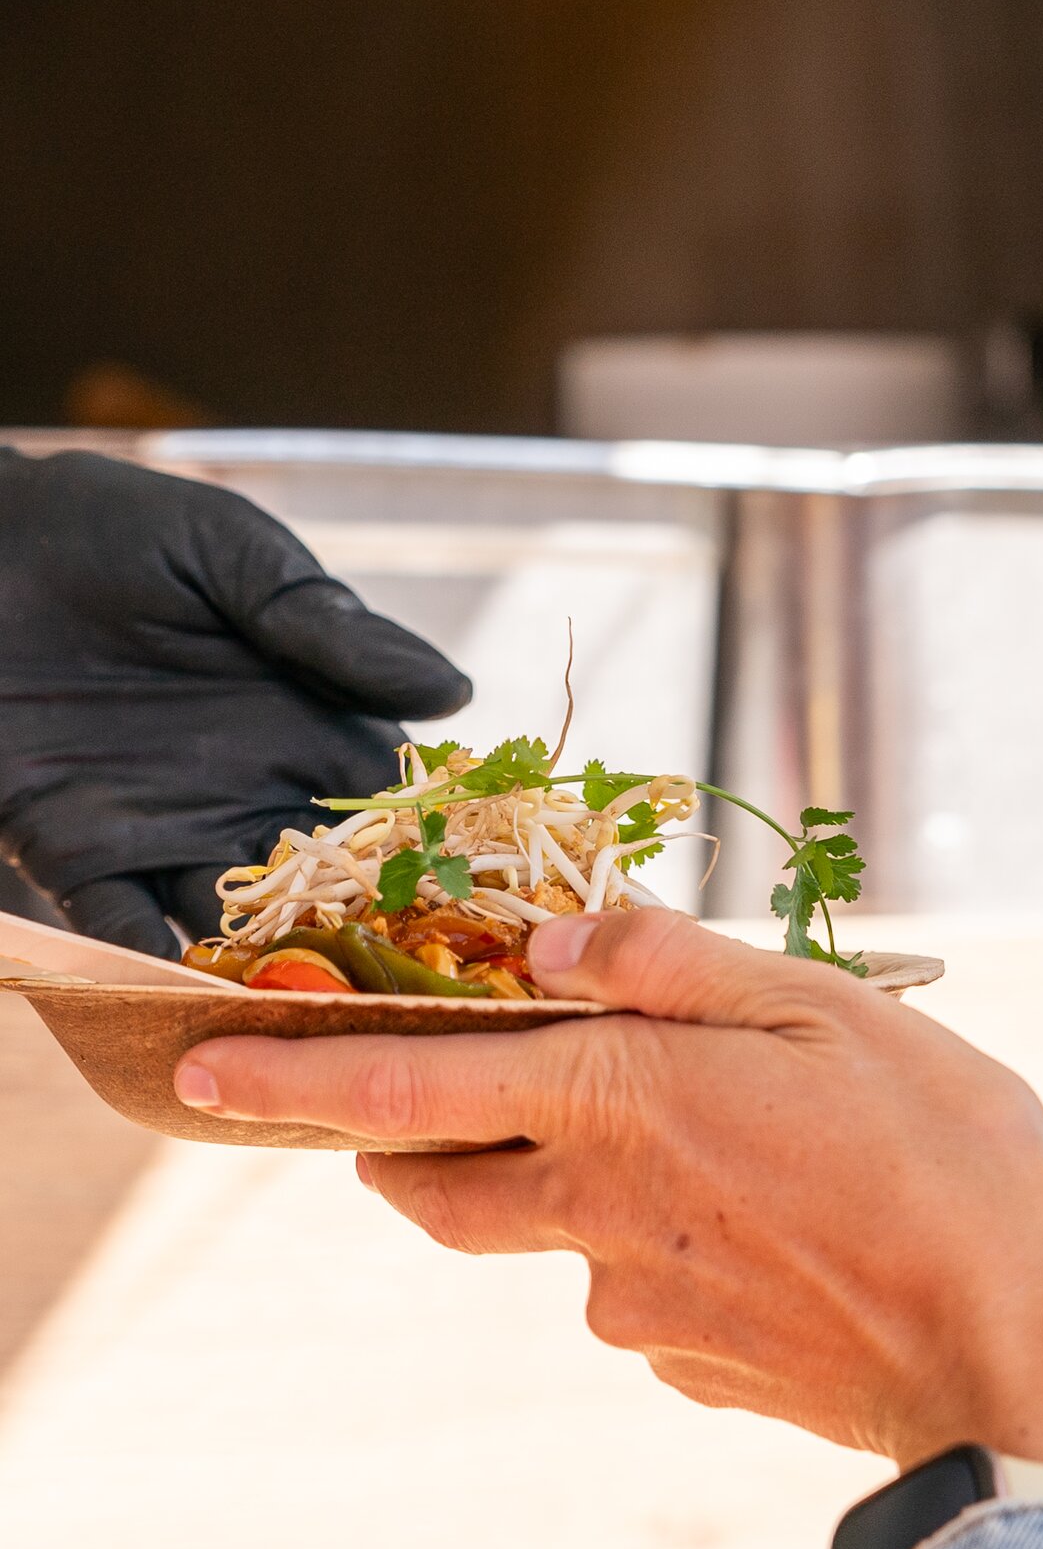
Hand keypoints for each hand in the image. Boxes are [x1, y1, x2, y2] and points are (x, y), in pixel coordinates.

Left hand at [0, 448, 469, 955]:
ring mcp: (164, 830)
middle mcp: (247, 793)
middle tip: (387, 996)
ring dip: (260, 976)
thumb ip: (325, 624)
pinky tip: (179, 999)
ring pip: (231, 931)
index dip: (421, 856)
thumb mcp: (233, 553)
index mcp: (305, 722)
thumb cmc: (118, 527)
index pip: (385, 807)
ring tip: (294, 1020)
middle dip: (351, 945)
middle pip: (320, 894)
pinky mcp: (75, 852)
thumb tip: (453, 693)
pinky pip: (120, 929)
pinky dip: (148, 971)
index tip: (462, 903)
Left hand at [174, 909, 1042, 1466]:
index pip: (397, 1090)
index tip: (200, 1071)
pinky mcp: (680, 1363)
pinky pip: (626, 1289)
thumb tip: (547, 946)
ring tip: (676, 1135)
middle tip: (431, 1089)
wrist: (1012, 1356)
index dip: (286, 1080)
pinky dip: (648, 1240)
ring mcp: (629, 1301)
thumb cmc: (934, 1158)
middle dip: (392, 1142)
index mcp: (610, 1102)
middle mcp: (591, 1211)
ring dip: (550, 1181)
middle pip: (430, 1183)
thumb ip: (665, 963)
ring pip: (535, 1233)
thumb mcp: (817, 1005)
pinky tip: (752, 1216)